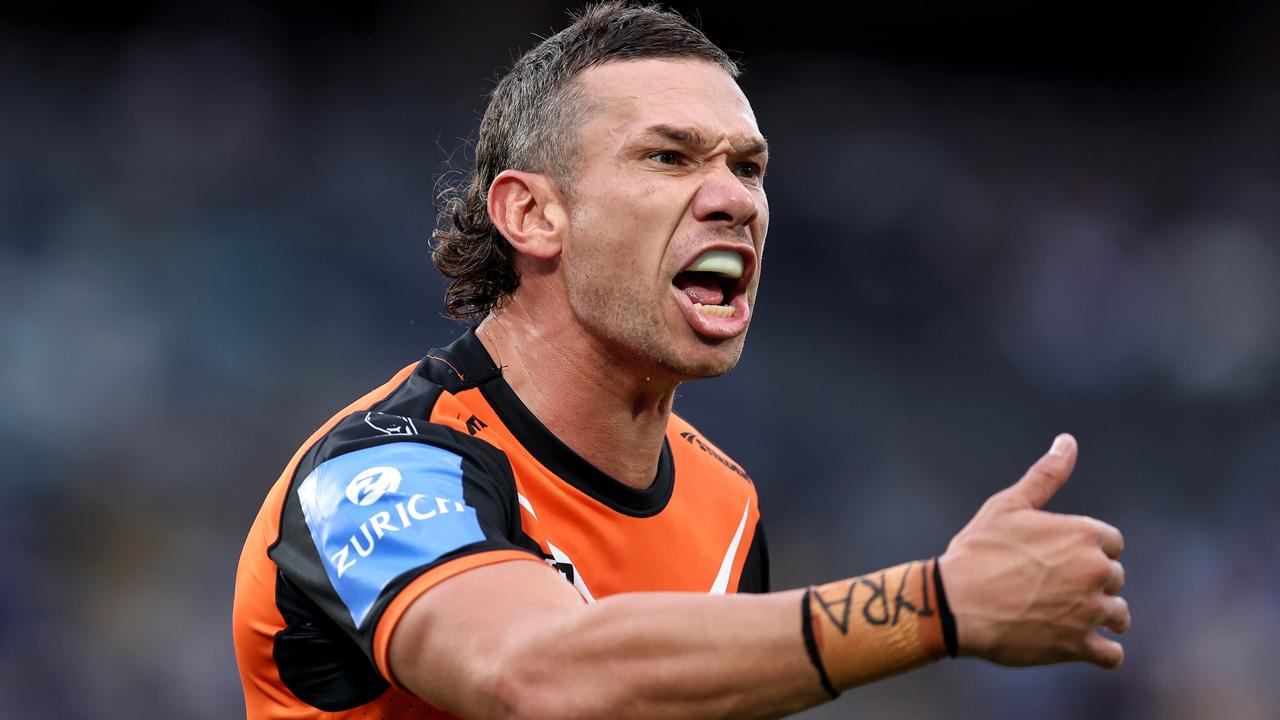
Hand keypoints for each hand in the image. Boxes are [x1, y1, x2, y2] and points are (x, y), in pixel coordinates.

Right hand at [938, 434, 1128, 668]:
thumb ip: (1046, 475)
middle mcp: (1095, 571)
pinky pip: (1112, 655)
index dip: (1086, 550)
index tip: (1058, 558)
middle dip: (1091, 583)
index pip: (1111, 543)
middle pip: (1115, 578)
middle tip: (1051, 587)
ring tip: (1064, 616)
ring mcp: (1090, 611)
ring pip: (1118, 616)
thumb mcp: (1008, 505)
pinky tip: (1079, 644)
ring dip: (1099, 617)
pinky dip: (1101, 651)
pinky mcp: (1079, 646)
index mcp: (1084, 534)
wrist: (955, 603)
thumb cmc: (977, 551)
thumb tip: (1067, 441)